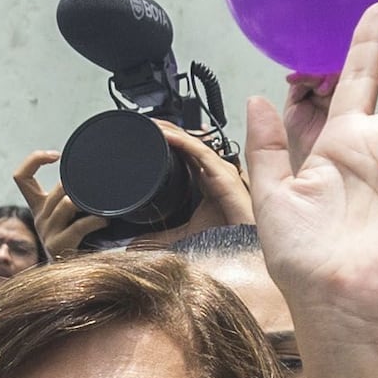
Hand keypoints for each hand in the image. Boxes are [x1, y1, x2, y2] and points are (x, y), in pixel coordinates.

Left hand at [15, 129, 255, 263]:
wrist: (243, 254)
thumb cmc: (225, 242)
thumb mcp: (183, 236)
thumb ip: (161, 237)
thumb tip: (135, 244)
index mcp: (205, 180)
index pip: (182, 150)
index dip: (163, 138)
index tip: (141, 132)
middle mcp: (213, 171)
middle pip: (185, 141)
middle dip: (163, 129)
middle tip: (138, 122)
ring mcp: (219, 171)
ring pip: (190, 142)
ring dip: (167, 130)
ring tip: (146, 123)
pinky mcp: (223, 175)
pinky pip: (199, 152)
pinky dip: (180, 141)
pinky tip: (162, 133)